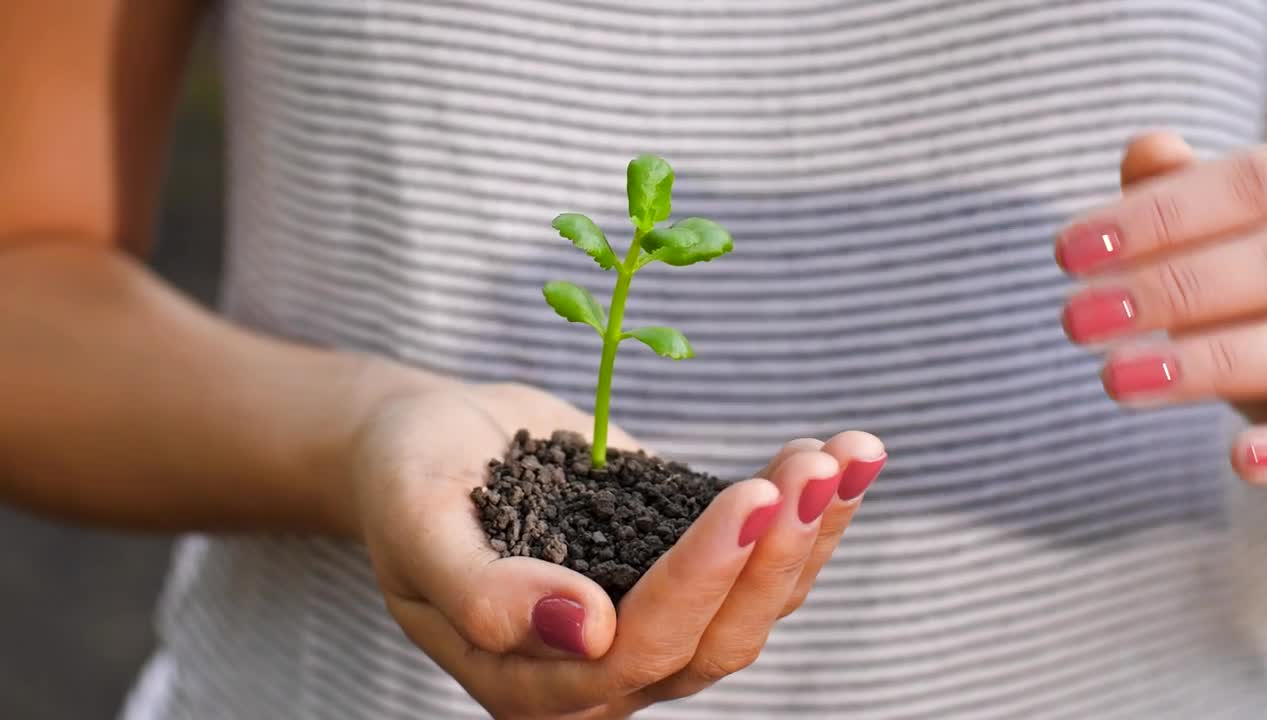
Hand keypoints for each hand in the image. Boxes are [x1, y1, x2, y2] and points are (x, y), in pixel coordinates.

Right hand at [347, 380, 886, 717]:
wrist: (434, 446)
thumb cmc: (408, 481)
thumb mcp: (418, 526)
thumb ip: (481, 591)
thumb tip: (587, 629)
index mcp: (535, 683)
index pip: (638, 650)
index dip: (700, 580)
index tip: (748, 499)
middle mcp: (608, 673)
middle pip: (718, 640)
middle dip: (774, 554)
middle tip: (809, 467)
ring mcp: (656, 626)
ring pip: (757, 606)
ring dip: (811, 530)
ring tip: (847, 451)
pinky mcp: (687, 573)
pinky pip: (762, 560)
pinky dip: (809, 510)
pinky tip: (848, 456)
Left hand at [1056, 130, 1266, 483]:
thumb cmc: (1261, 288)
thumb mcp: (1230, 239)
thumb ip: (1187, 198)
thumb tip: (1147, 149)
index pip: (1251, 183)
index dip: (1156, 215)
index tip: (1065, 252)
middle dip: (1166, 289)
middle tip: (1073, 319)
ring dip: (1205, 362)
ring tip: (1114, 378)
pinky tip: (1235, 460)